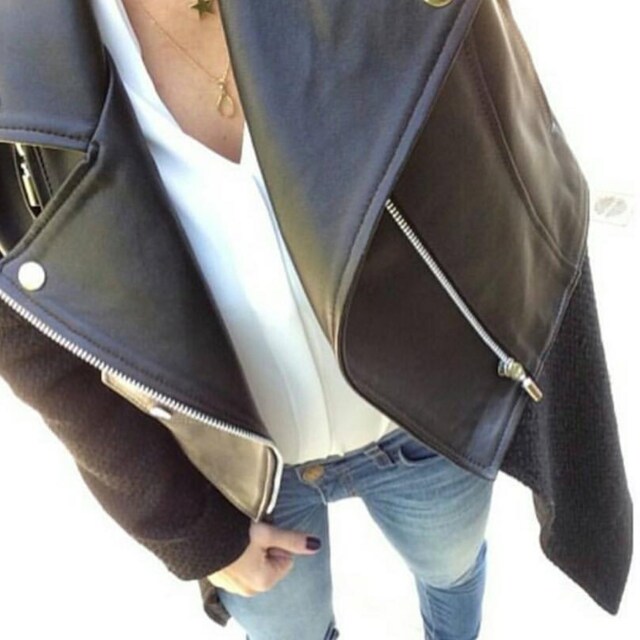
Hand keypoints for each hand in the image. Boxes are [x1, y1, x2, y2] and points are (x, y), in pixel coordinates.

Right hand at [206, 520, 321, 596]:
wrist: (197, 532)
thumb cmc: (235, 533)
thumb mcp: (267, 534)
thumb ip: (292, 540)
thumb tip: (316, 545)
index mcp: (263, 581)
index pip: (286, 559)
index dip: (277, 543)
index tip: (263, 534)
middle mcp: (249, 590)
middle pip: (270, 562)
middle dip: (264, 547)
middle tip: (251, 535)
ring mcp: (232, 587)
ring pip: (253, 564)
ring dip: (249, 550)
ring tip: (238, 538)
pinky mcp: (218, 579)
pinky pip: (237, 566)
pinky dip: (235, 555)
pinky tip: (227, 544)